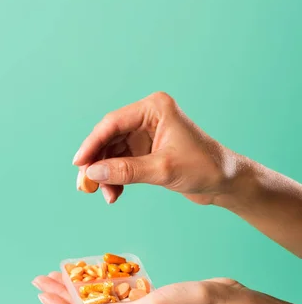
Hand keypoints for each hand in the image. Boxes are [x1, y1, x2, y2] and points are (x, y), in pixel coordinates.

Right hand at [74, 91, 238, 204]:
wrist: (225, 182)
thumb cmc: (204, 167)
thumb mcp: (162, 169)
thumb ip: (126, 171)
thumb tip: (93, 174)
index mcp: (154, 108)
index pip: (113, 123)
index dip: (92, 144)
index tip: (79, 163)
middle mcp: (148, 117)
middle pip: (109, 138)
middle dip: (97, 162)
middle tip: (86, 185)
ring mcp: (147, 134)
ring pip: (113, 152)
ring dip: (106, 174)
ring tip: (106, 195)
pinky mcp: (147, 150)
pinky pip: (122, 162)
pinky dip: (116, 177)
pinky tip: (114, 193)